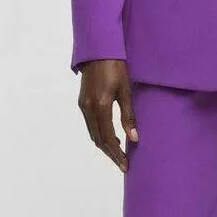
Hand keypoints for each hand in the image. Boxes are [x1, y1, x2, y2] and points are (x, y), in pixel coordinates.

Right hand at [77, 59, 138, 173]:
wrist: (98, 50)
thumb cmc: (116, 67)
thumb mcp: (126, 90)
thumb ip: (128, 116)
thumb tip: (134, 139)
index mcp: (100, 106)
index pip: (108, 138)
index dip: (117, 154)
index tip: (126, 165)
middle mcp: (88, 108)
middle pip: (98, 140)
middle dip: (110, 154)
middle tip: (123, 164)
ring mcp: (83, 106)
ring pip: (93, 134)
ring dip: (105, 145)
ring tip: (119, 153)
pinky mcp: (82, 102)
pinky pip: (90, 125)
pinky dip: (99, 135)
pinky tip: (111, 136)